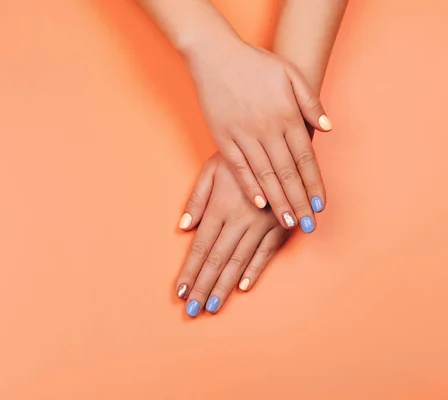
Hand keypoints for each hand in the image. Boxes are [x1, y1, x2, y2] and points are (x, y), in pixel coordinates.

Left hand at [176, 153, 288, 316]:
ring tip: (212, 306)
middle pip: (216, 260)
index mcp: (219, 206)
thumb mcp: (212, 169)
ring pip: (239, 261)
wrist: (282, 146)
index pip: (200, 247)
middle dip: (203, 287)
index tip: (180, 292)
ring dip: (224, 286)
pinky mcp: (280, 226)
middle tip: (192, 311)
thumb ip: (197, 199)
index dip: (189, 271)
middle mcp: (239, 219)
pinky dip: (254, 271)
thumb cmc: (243, 156)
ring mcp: (261, 224)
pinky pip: (265, 253)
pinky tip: (242, 288)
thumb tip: (183, 227)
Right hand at [185, 34, 328, 232]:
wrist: (216, 56)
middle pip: (287, 173)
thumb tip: (328, 128)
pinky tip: (259, 203)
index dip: (314, 183)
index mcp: (287, 115)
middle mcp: (267, 129)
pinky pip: (238, 168)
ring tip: (287, 222)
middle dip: (299, 201)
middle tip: (307, 224)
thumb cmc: (255, 64)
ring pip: (264, 175)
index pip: (305, 157)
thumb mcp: (290, 74)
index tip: (320, 205)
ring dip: (278, 200)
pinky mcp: (223, 138)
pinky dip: (249, 186)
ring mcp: (243, 135)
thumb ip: (310, 102)